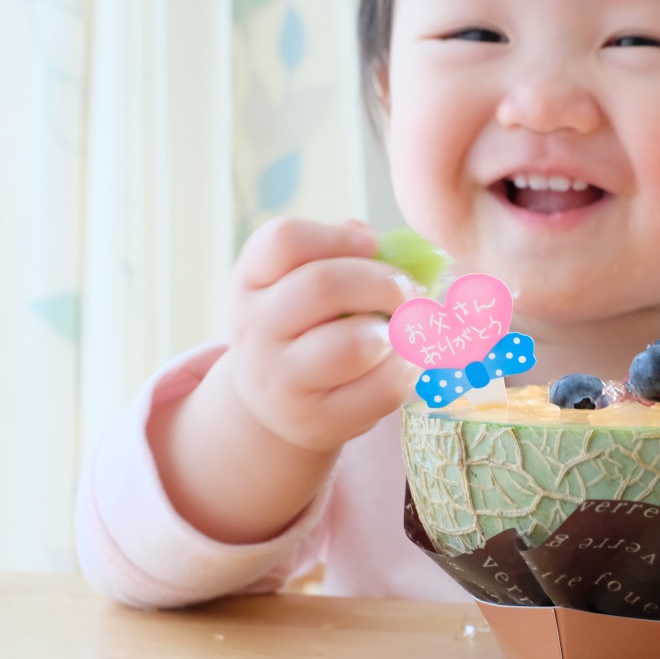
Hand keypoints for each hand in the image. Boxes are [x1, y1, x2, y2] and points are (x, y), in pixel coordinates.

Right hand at [226, 217, 421, 452]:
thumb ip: (342, 255)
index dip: (339, 237)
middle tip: (408, 291)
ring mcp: (281, 381)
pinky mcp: (317, 421)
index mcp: (251, 282)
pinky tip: (403, 362)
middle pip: (324, 286)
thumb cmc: (306, 326)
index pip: (283, 241)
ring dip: (397, 332)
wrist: (279, 402)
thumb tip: (393, 247)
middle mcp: (255, 330)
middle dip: (384, 282)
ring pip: (355, 344)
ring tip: (402, 332)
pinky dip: (407, 370)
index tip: (370, 243)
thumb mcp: (302, 284)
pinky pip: (382, 388)